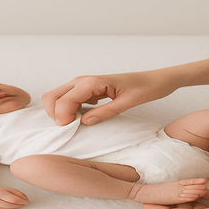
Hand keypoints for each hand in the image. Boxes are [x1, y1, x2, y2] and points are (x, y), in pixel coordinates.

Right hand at [0, 185, 28, 208]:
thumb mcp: (5, 188)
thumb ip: (15, 192)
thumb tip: (26, 198)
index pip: (13, 199)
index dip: (21, 201)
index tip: (27, 201)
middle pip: (9, 204)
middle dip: (18, 204)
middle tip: (24, 203)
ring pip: (5, 208)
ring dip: (13, 207)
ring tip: (19, 205)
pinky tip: (10, 207)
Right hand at [42, 70, 177, 125]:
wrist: (156, 79)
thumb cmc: (146, 88)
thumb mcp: (128, 102)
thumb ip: (105, 112)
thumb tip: (83, 122)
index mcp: (92, 82)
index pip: (64, 100)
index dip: (62, 117)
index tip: (71, 128)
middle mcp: (82, 81)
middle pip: (52, 97)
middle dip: (55, 114)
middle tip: (69, 128)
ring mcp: (82, 84)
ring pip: (56, 98)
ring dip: (59, 113)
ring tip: (73, 124)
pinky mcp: (86, 90)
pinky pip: (66, 100)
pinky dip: (66, 110)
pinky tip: (80, 118)